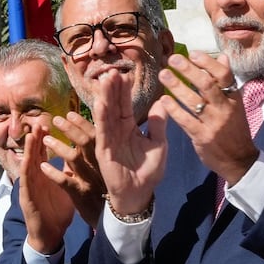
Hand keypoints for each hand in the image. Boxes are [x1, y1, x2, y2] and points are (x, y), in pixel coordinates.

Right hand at [19, 131, 74, 254]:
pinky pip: (27, 182)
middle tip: (40, 121)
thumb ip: (67, 173)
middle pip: (35, 154)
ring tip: (32, 133)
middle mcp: (35, 178)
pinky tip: (27, 160)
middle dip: (37, 137)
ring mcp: (30, 187)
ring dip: (29, 149)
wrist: (48, 235)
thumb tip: (77, 159)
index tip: (52, 123)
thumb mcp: (65, 189)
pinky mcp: (27, 198)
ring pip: (29, 164)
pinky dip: (26, 170)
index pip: (45, 153)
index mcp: (45, 175)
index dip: (47, 138)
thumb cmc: (56, 212)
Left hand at [43, 111, 106, 223]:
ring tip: (45, 139)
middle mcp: (100, 167)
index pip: (96, 136)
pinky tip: (43, 166)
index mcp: (107, 159)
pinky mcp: (81, 194)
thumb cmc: (112, 191)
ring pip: (74, 160)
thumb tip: (91, 133)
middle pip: (85, 143)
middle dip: (70, 129)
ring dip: (59, 147)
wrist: (117, 219)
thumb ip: (99, 153)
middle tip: (56, 119)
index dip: (83, 123)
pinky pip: (65, 182)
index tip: (70, 113)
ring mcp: (90, 180)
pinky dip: (53, 173)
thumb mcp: (110, 171)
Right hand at [95, 69, 166, 216]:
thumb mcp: (159, 145)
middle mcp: (117, 130)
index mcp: (130, 127)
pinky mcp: (104, 148)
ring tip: (105, 80)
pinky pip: (103, 130)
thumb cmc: (149, 171)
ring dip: (105, 96)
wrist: (139, 193)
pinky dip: (101, 116)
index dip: (124, 90)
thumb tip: (163, 102)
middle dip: (112, 88)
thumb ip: (158, 124)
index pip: (126, 104)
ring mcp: (109, 138)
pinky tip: (101, 102)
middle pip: (114, 105)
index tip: (125, 73)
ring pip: (106, 113)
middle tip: (112, 70)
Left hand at [155, 51, 257, 184]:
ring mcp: (214, 123)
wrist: (239, 160)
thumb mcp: (234, 104)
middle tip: (172, 59)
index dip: (208, 63)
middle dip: (188, 70)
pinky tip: (163, 100)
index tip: (193, 53)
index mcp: (233, 98)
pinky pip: (186, 120)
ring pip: (194, 101)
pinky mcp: (203, 136)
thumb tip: (222, 56)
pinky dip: (174, 109)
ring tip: (163, 74)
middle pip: (207, 85)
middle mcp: (225, 108)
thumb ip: (225, 81)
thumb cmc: (233, 128)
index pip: (224, 76)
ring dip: (177, 86)